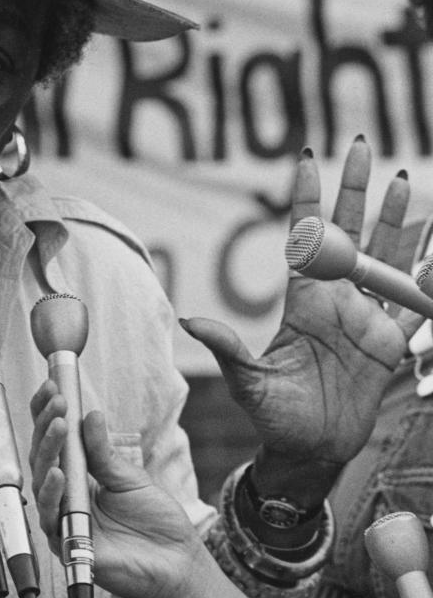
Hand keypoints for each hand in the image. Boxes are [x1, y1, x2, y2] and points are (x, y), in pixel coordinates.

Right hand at [29, 383, 201, 597]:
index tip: (53, 387)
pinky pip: (50, 517)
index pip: (56, 443)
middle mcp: (66, 498)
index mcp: (80, 479)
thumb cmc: (156, 523)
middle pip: (43, 458)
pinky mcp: (67, 544)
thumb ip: (104, 452)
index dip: (49, 415)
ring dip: (48, 451)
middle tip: (56, 400)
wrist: (177, 563)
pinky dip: (53, 493)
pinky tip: (59, 472)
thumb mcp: (130, 478)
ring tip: (58, 426)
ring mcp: (63, 520)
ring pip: (42, 483)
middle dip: (46, 426)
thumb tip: (88, 416)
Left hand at [180, 138, 422, 499]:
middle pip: (351, 233)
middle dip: (355, 190)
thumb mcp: (247, 382)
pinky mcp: (391, 344)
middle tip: (359, 145)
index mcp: (303, 302)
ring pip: (386, 258)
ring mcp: (366, 319)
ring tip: (404, 178)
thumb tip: (188, 320)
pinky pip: (414, 303)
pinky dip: (428, 277)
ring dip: (396, 219)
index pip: (305, 239)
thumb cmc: (273, 418)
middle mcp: (337, 301)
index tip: (306, 157)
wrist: (310, 453)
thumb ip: (227, 348)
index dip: (307, 199)